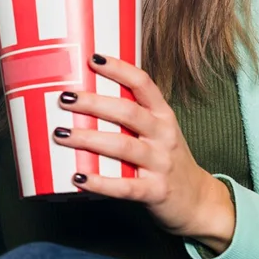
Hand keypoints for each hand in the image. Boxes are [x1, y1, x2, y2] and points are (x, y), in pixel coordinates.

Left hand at [53, 55, 234, 253]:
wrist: (197, 201)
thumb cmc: (165, 159)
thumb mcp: (157, 131)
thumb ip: (130, 116)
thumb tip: (82, 97)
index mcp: (163, 116)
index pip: (143, 84)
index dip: (119, 69)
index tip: (92, 58)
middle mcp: (164, 135)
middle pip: (127, 112)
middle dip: (93, 103)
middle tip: (64, 98)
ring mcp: (161, 163)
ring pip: (122, 146)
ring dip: (88, 138)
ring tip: (61, 134)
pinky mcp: (155, 191)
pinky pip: (125, 186)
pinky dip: (100, 182)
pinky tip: (79, 177)